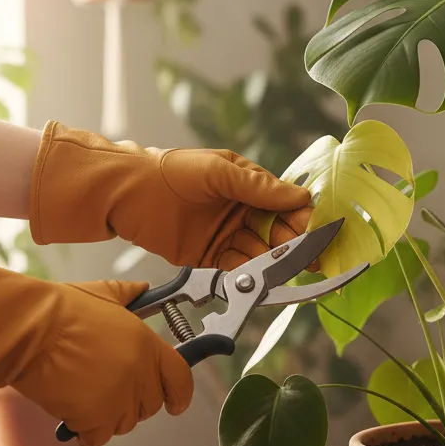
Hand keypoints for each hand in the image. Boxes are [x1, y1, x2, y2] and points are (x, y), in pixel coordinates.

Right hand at [0, 255, 192, 445]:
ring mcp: (119, 397)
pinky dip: (87, 432)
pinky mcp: (95, 417)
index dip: (180, 394)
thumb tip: (142, 289)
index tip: (176, 404)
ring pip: (125, 423)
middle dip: (132, 403)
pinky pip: (99, 437)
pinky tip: (73, 417)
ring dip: (108, 417)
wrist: (28, 329)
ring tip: (85, 398)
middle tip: (107, 392)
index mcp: (147, 344)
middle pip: (150, 405)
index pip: (180, 378)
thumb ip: (128, 294)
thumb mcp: (102, 294)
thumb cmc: (59, 310)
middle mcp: (140, 372)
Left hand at [29, 123, 314, 269]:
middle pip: (277, 231)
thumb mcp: (220, 172)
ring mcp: (226, 233)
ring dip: (274, 260)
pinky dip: (250, 271)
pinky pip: (237, 266)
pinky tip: (260, 274)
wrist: (129, 193)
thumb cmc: (173, 172)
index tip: (315, 230)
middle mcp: (241, 210)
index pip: (284, 203)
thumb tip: (300, 197)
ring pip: (260, 251)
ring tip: (285, 268)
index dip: (300, 217)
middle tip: (309, 257)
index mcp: (247, 184)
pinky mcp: (210, 256)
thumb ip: (260, 188)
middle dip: (293, 244)